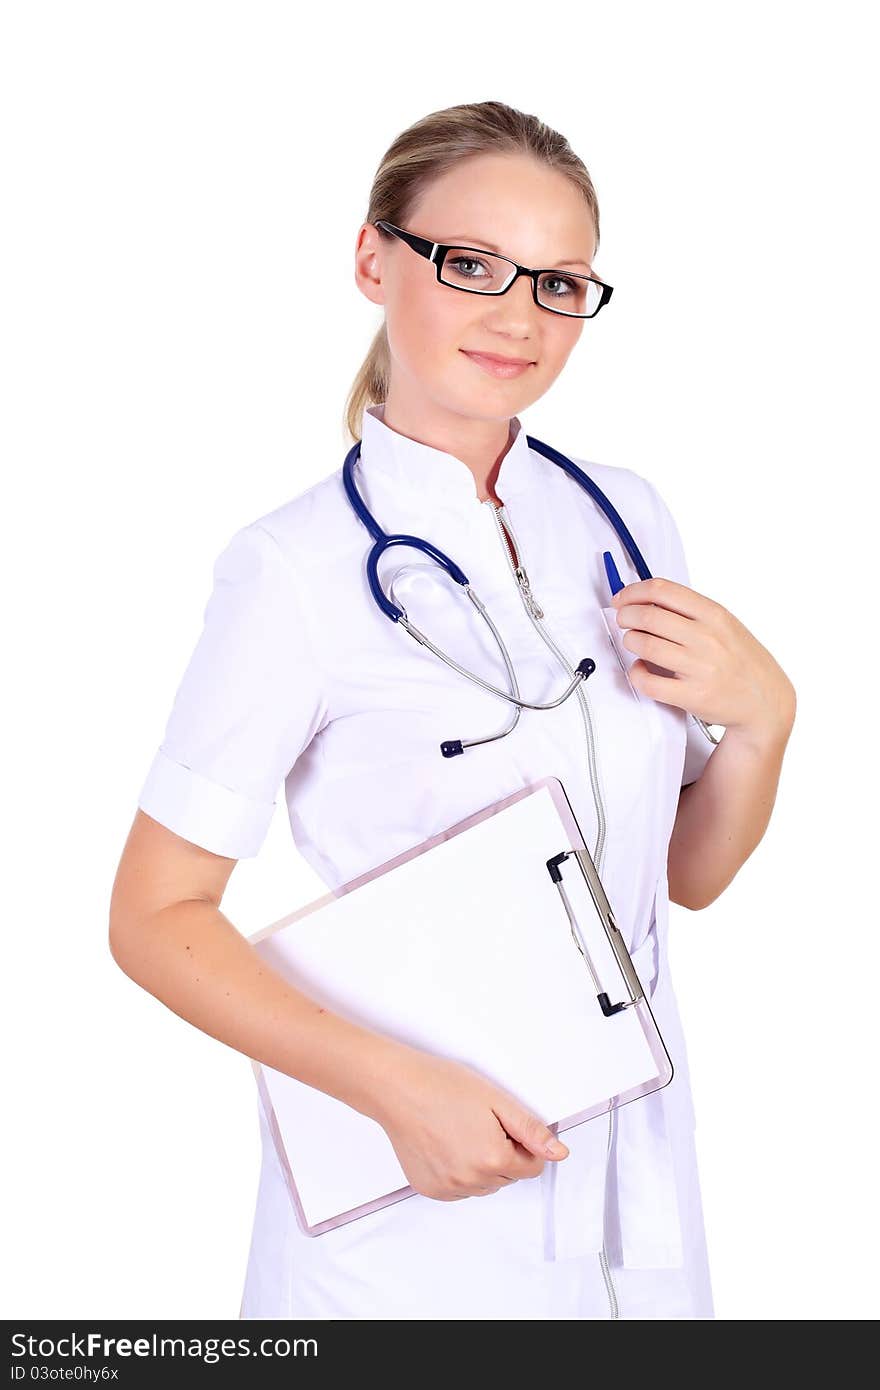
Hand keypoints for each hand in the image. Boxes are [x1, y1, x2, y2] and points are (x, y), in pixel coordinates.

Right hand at [371, 1047, 568, 1201]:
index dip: (522, 1143)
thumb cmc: (442, 1086)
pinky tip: (446, 1144)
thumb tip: (558, 1152)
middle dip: (503, 1153)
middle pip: (508, 1177)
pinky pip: (459, 1189)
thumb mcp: (497, 1100)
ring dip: (482, 1165)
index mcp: (494, 1160)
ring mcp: (449, 1188)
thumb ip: (531, 1130)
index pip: (533, 1166)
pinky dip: (459, 1171)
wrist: (397, 1089)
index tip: (504, 1123)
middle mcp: (472, 1181)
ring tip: (461, 1131)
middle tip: (480, 1122)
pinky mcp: (430, 1189)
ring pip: (484, 1185)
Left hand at [609, 577, 795, 742]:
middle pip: (648, 616)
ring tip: (633, 642)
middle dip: (626, 616)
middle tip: (623, 620)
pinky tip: (640, 668)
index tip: (622, 598)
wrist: (765, 701)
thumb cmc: (742, 661)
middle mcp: (707, 638)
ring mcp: (700, 667)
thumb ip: (692, 611)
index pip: (662, 590)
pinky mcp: (691, 696)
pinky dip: (636, 673)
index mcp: (714, 615)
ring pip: (644, 646)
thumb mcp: (726, 625)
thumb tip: (648, 599)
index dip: (633, 592)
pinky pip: (648, 681)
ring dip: (630, 641)